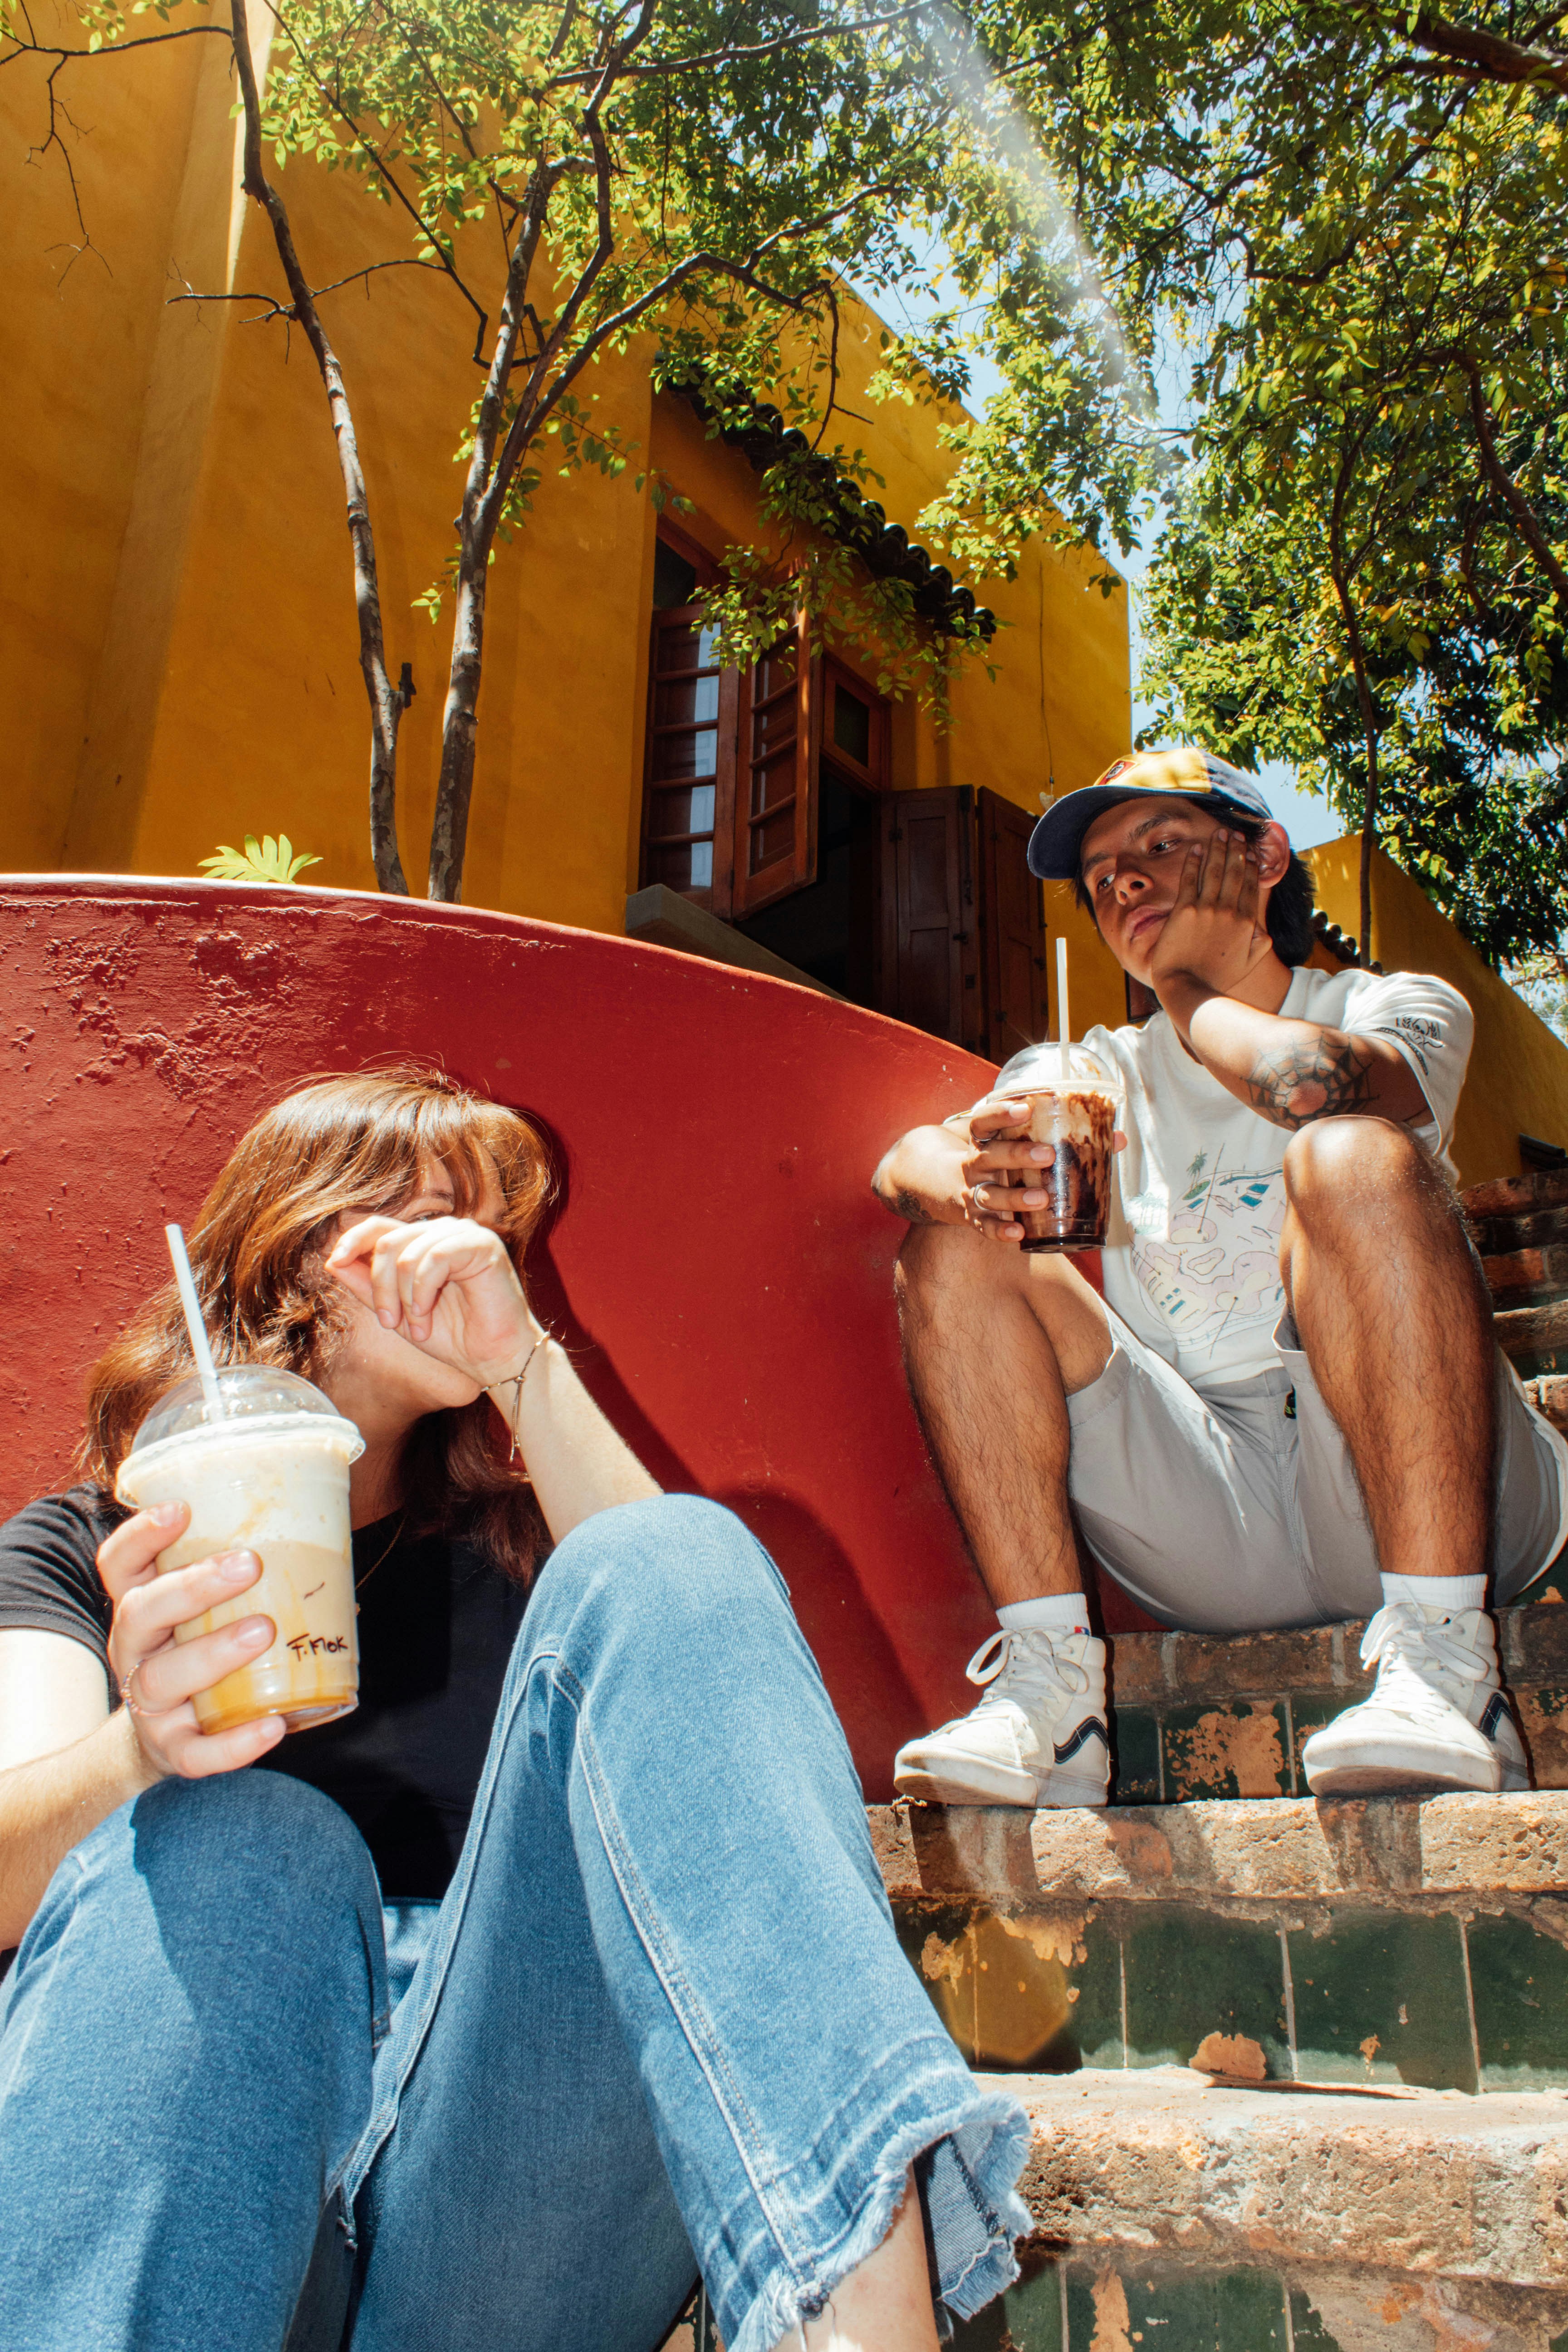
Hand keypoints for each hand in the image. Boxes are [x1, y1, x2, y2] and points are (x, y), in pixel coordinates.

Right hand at [100, 1504, 283, 1779]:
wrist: (166, 1735)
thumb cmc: (199, 1648)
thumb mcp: (204, 1610)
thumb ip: (241, 1577)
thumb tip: (329, 1538)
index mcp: (140, 1607)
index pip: (120, 1564)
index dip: (141, 1534)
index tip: (182, 1509)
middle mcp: (134, 1651)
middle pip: (140, 1613)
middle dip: (192, 1587)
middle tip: (249, 1564)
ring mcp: (148, 1706)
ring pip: (163, 1679)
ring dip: (213, 1652)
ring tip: (264, 1631)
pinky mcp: (172, 1750)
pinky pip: (197, 1753)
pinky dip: (235, 1744)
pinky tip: (274, 1726)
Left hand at [326, 1214, 538, 1386]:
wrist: (492, 1358)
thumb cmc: (451, 1336)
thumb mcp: (396, 1311)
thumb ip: (367, 1285)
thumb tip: (331, 1260)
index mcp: (423, 1242)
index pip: (379, 1226)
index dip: (352, 1239)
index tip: (334, 1262)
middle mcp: (442, 1231)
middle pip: (387, 1241)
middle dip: (380, 1287)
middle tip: (389, 1322)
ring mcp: (463, 1234)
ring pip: (406, 1253)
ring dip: (403, 1297)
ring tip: (418, 1326)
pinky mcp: (482, 1244)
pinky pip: (433, 1258)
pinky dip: (423, 1291)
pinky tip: (427, 1315)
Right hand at [957, 1103, 1125, 1241]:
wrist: (942, 1184)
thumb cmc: (993, 1157)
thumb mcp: (1010, 1140)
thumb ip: (1056, 1136)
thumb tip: (1117, 1138)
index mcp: (982, 1139)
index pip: (984, 1120)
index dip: (1001, 1113)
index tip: (1024, 1108)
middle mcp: (973, 1163)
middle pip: (990, 1156)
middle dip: (1018, 1155)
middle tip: (1048, 1154)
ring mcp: (970, 1191)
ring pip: (989, 1194)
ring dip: (1014, 1198)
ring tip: (1041, 1199)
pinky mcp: (972, 1217)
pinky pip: (985, 1226)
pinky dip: (1000, 1232)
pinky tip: (1019, 1235)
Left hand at [1146, 828, 1270, 1010]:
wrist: (1188, 987)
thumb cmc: (1217, 979)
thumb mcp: (1248, 964)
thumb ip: (1260, 945)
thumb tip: (1266, 933)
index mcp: (1246, 923)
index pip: (1251, 886)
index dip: (1250, 866)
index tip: (1250, 852)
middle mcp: (1229, 911)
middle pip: (1234, 873)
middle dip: (1236, 850)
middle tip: (1236, 834)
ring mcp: (1206, 909)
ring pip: (1215, 871)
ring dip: (1218, 849)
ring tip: (1220, 833)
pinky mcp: (1184, 910)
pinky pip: (1190, 879)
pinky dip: (1193, 862)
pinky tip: (1196, 849)